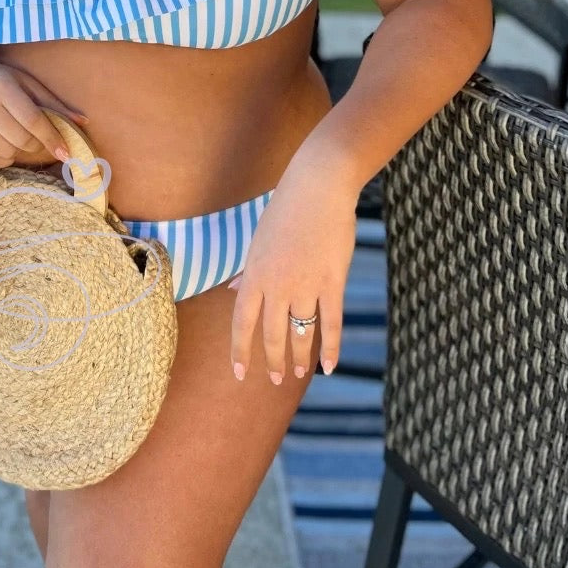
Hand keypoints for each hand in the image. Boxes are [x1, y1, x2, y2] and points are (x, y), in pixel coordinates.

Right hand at [0, 53, 89, 169]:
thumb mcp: (25, 81)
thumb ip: (53, 102)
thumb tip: (84, 121)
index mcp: (2, 87)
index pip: (33, 121)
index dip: (52, 138)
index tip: (66, 152)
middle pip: (22, 139)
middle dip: (38, 144)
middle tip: (40, 139)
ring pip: (7, 152)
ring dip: (20, 150)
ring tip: (17, 136)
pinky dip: (4, 157)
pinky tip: (4, 143)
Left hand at [227, 156, 357, 384]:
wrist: (317, 188)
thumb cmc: (285, 210)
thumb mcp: (258, 240)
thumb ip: (249, 271)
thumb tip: (234, 291)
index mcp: (254, 274)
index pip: (242, 322)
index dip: (240, 351)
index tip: (240, 374)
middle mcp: (276, 285)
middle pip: (272, 334)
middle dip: (272, 360)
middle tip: (275, 379)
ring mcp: (305, 285)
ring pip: (300, 333)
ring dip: (299, 357)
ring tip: (298, 373)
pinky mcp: (332, 282)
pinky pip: (331, 323)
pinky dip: (330, 347)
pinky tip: (328, 367)